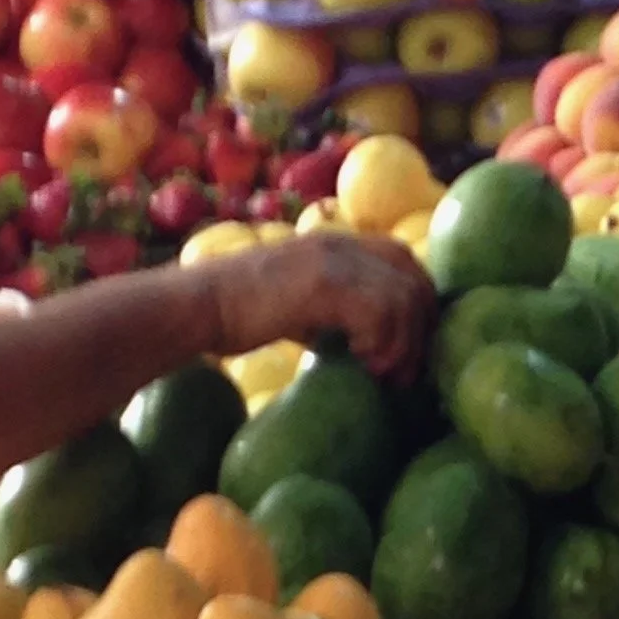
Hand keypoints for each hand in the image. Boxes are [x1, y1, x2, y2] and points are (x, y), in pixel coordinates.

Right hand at [196, 232, 435, 387]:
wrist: (198, 305)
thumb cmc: (237, 313)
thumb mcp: (296, 302)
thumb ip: (331, 309)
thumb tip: (362, 342)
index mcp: (337, 243)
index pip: (403, 259)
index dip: (418, 301)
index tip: (410, 345)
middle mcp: (341, 244)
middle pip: (413, 278)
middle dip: (421, 328)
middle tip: (405, 371)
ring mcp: (333, 262)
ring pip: (403, 299)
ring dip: (403, 344)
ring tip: (384, 374)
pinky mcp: (323, 286)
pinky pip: (380, 313)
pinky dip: (382, 344)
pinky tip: (364, 363)